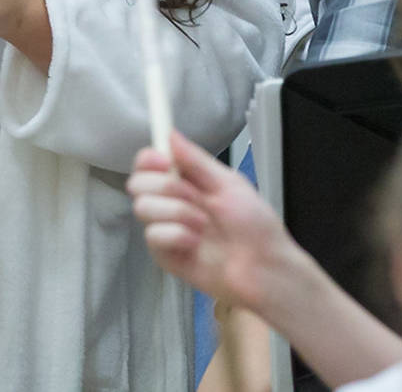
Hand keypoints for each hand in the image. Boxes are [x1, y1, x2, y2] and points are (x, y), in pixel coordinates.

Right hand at [128, 138, 290, 310]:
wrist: (264, 267)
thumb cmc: (255, 225)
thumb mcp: (230, 184)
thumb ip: (197, 161)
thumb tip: (170, 134)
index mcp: (186, 181)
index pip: (149, 162)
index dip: (149, 159)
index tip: (164, 162)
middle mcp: (171, 202)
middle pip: (137, 182)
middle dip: (164, 186)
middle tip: (193, 197)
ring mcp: (166, 228)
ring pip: (143, 207)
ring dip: (177, 212)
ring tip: (203, 225)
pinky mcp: (163, 254)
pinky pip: (153, 235)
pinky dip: (176, 235)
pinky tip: (195, 244)